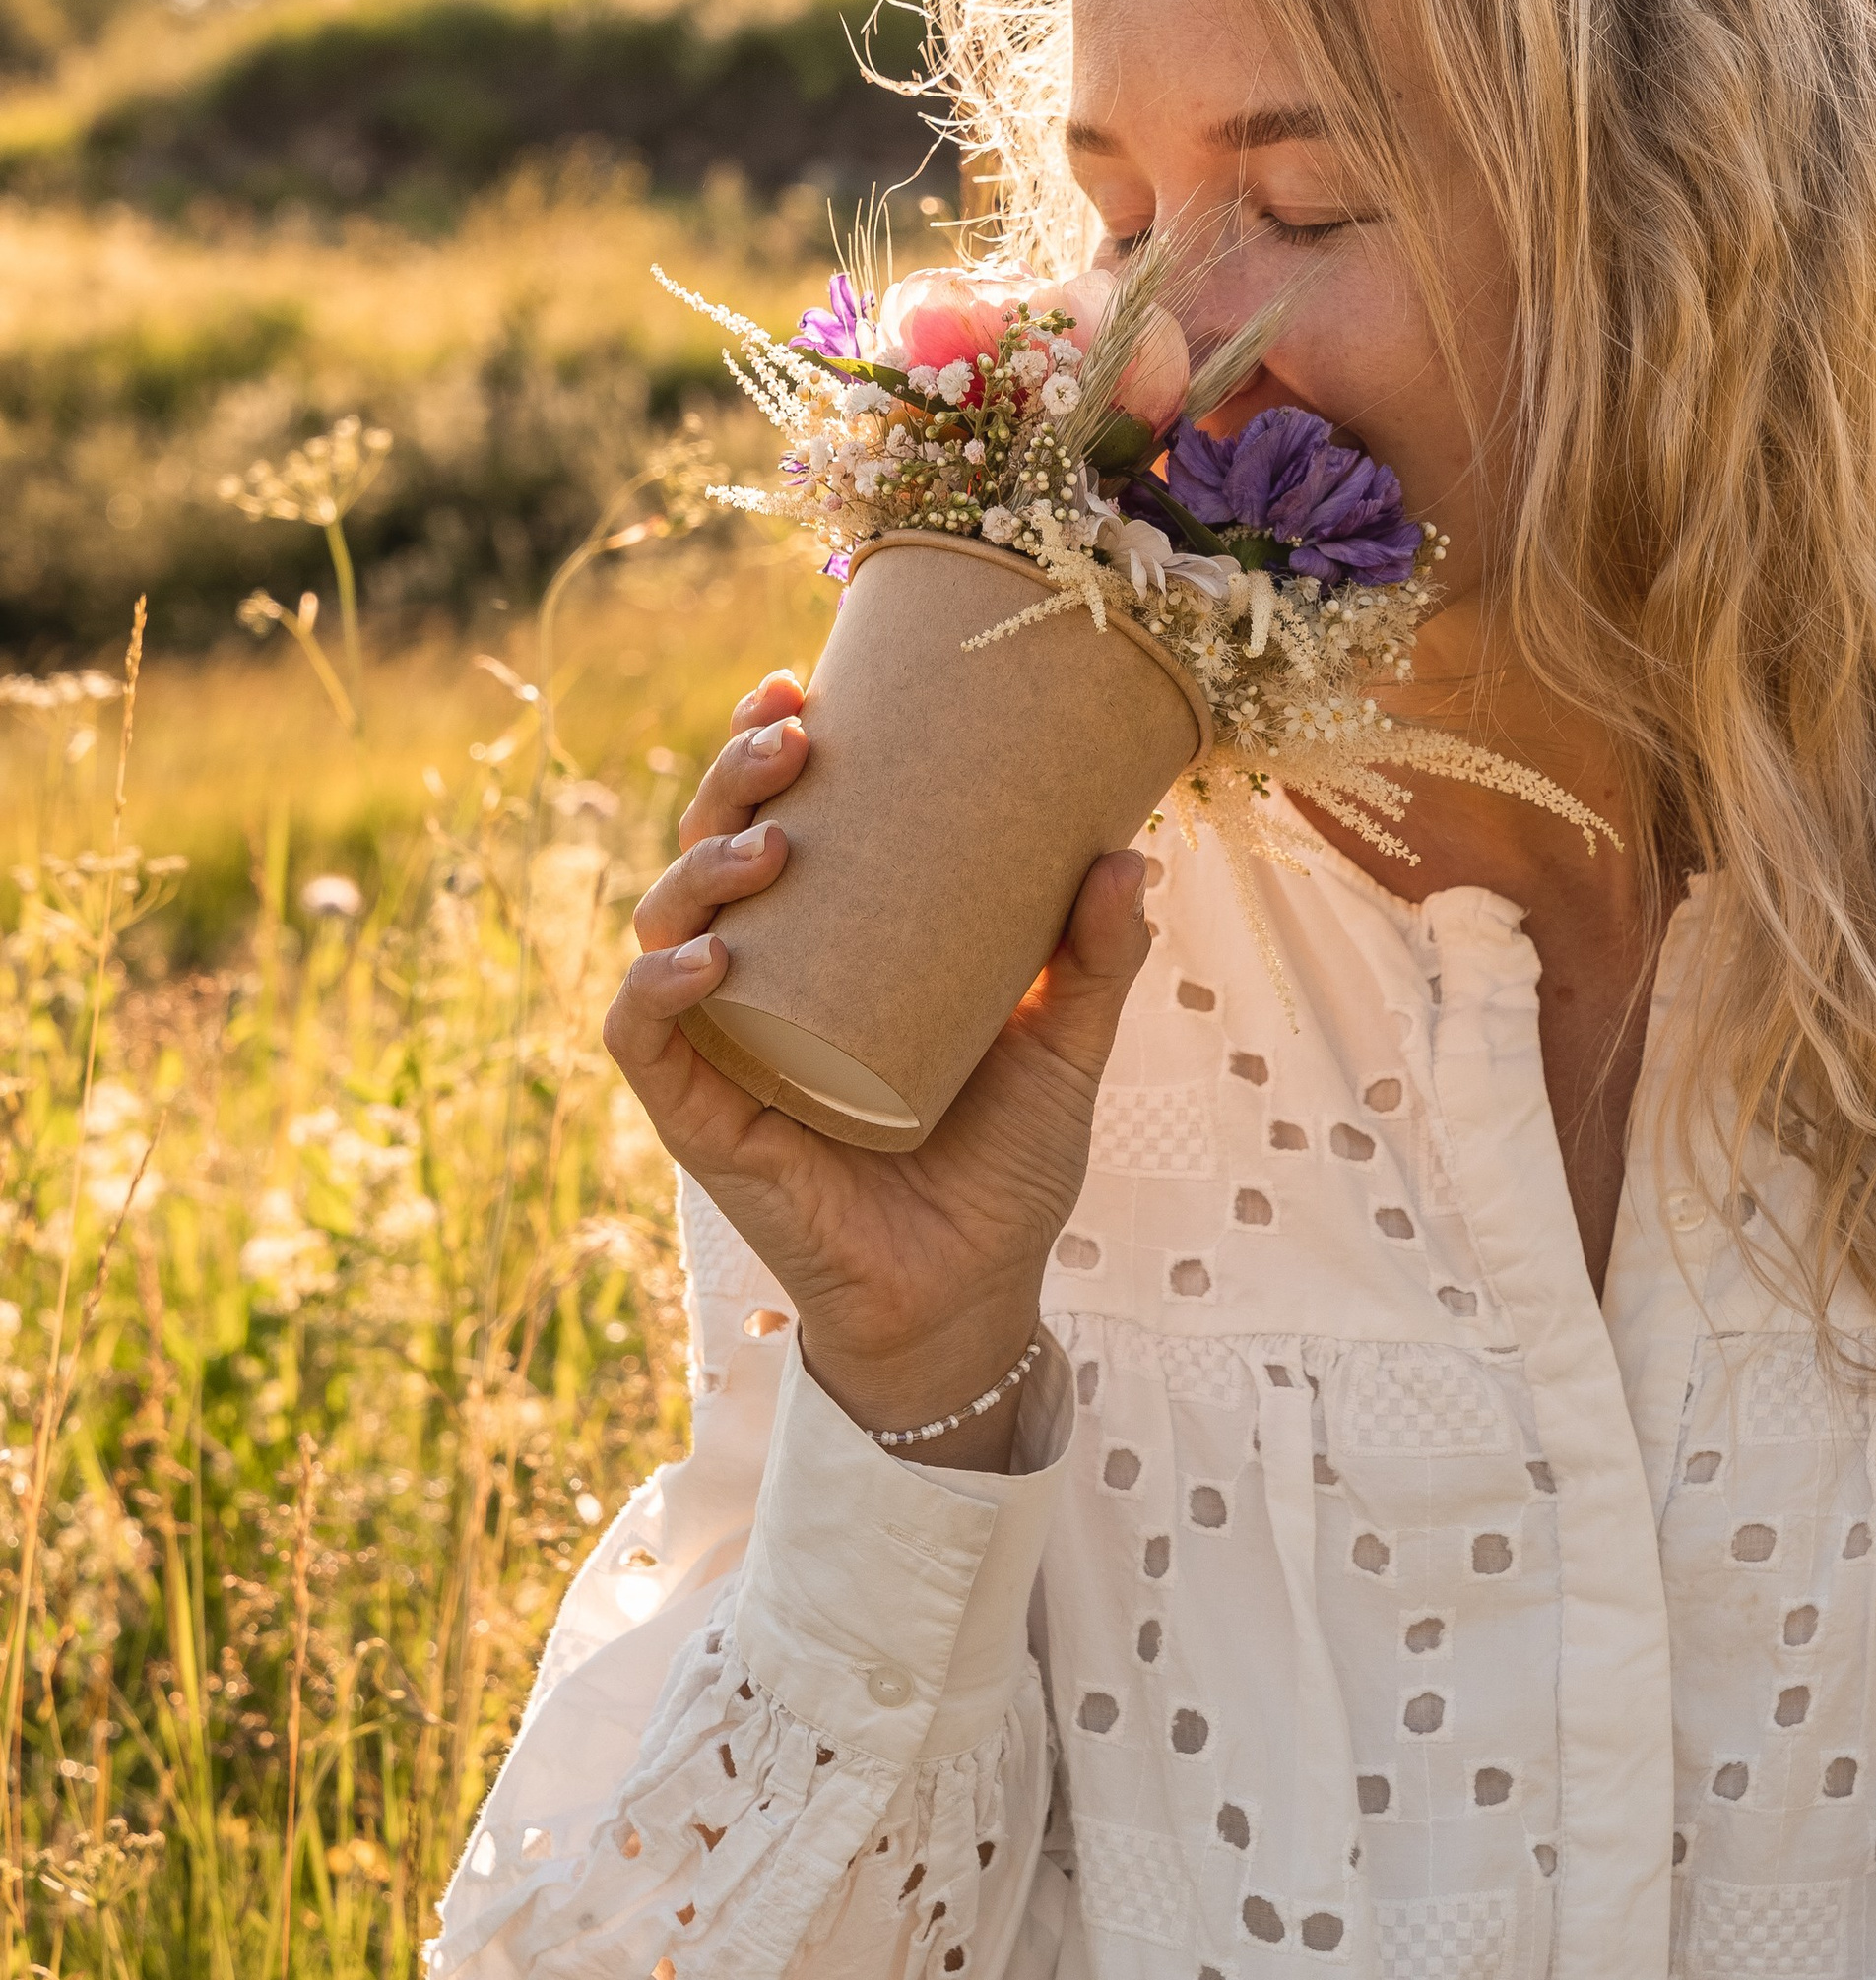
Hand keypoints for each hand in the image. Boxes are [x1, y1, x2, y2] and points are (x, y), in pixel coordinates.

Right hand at [603, 669, 1151, 1465]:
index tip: (800, 681)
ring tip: (771, 843)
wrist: (972, 1298)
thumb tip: (1125, 855)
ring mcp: (723, 1046)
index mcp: (831, 940)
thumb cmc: (1004, 1168)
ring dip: (700, 867)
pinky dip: (660, 993)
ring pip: (663, 926)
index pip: (773, 818)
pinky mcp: (704, 1120)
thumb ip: (1095, 961)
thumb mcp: (1064, 1048)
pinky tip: (709, 963)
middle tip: (793, 735)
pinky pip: (647, 1042)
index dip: (762, 743)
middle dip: (733, 777)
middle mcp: (760, 979)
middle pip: (709, 850)